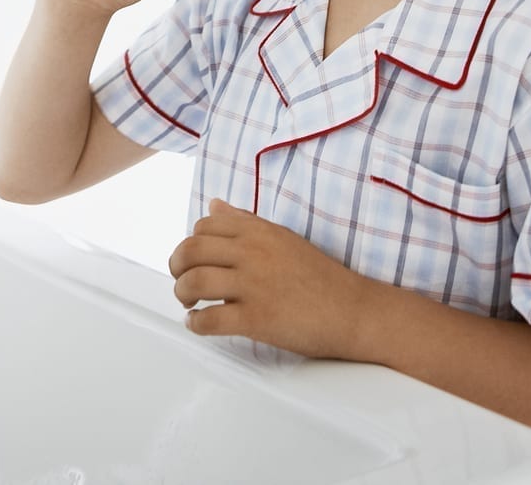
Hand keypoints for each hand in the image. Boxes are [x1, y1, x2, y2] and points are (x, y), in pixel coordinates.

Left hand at [168, 198, 365, 358]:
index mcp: (259, 232)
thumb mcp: (282, 238)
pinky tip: (199, 324)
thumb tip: (214, 205)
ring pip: (193, 283)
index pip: (204, 226)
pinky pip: (209, 320)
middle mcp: (253, 253)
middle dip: (177, 267)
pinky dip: (196, 324)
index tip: (193, 258)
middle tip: (181, 280)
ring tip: (189, 303)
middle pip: (191, 251)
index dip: (191, 243)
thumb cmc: (321, 278)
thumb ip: (245, 221)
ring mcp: (254, 285)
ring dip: (182, 295)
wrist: (354, 312)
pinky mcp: (256, 318)